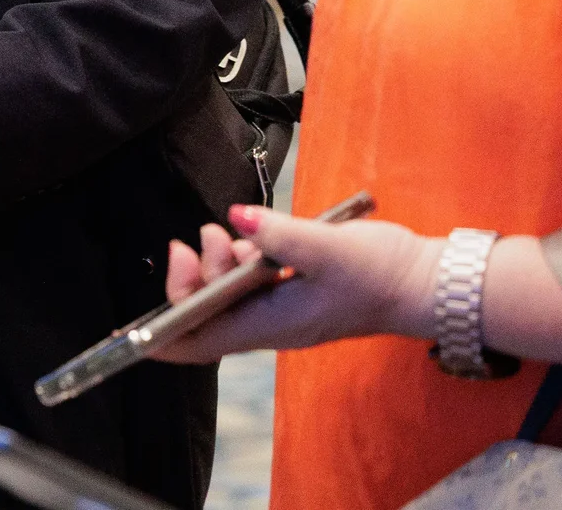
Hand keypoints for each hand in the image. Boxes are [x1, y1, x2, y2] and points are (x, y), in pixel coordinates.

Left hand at [149, 205, 439, 361]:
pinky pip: (250, 282)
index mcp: (271, 325)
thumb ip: (279, 234)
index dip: (161, 336)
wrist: (428, 282)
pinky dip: (241, 259)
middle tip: (205, 235)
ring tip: (229, 231)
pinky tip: (255, 235)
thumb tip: (234, 220)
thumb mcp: (328, 248)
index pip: (200, 342)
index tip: (133, 319)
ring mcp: (282, 309)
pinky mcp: (294, 292)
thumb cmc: (382, 272)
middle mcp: (271, 324)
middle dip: (192, 276)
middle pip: (207, 312)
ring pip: (227, 293)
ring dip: (217, 262)